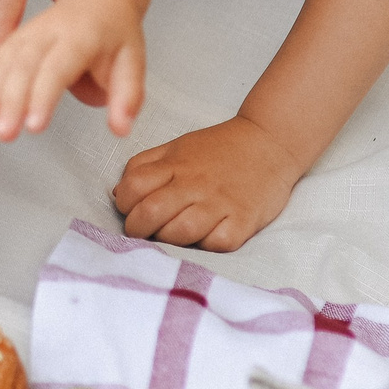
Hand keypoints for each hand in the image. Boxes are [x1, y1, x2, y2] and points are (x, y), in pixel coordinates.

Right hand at [0, 0, 144, 143]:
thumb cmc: (114, 33)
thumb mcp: (133, 60)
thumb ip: (127, 95)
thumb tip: (121, 128)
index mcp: (79, 35)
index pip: (58, 67)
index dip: (44, 95)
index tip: (34, 125)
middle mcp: (47, 32)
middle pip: (23, 65)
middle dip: (8, 100)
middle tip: (0, 132)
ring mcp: (26, 34)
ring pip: (2, 61)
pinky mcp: (12, 40)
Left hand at [112, 116, 305, 252]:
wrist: (270, 143)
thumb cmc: (218, 149)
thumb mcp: (176, 147)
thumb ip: (144, 165)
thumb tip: (119, 195)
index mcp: (175, 163)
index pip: (133, 186)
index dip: (125, 203)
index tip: (131, 209)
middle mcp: (195, 183)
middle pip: (151, 212)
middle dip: (137, 228)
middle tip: (143, 231)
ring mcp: (220, 203)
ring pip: (180, 232)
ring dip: (169, 239)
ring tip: (173, 235)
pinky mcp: (243, 222)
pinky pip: (216, 244)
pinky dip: (206, 246)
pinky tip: (205, 237)